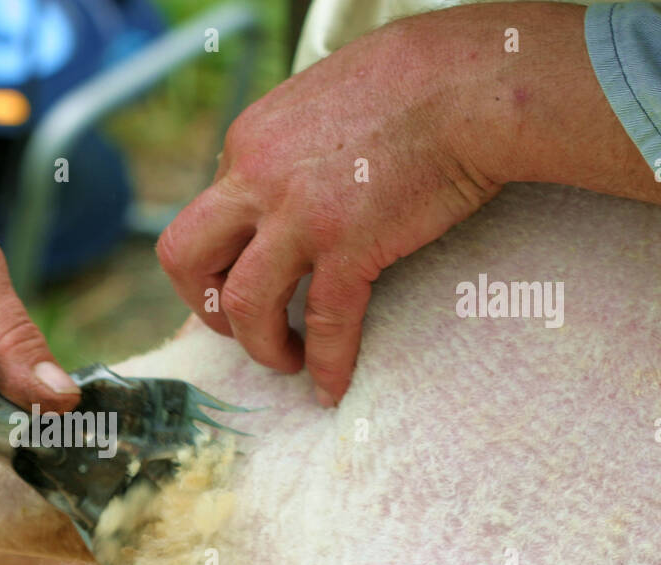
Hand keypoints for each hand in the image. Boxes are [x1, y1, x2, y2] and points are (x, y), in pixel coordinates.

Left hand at [157, 2, 660, 405]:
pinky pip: (322, 323)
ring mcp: (296, 213)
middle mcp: (254, 176)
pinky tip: (333, 386)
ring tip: (286, 361)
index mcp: (246, 141)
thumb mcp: (323, 99)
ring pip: (240, 304)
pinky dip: (326, 364)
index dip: (226, 257)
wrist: (475, 82)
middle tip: (240, 327)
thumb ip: (291, 147)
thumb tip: (291, 188)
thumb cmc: (418, 82)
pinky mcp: (348, 244)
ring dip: (258, 346)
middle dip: (204, 305)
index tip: (248, 278)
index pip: (207, 216)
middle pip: (184, 257)